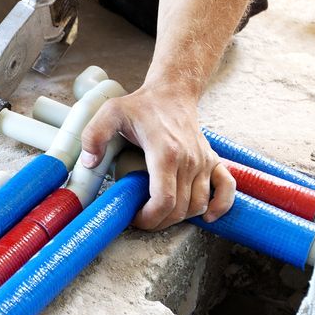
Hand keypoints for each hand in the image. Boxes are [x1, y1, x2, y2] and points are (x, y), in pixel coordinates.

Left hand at [80, 85, 235, 229]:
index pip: (163, 200)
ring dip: (180, 217)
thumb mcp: (111, 113)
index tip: (135, 218)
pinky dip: (220, 206)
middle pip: (180, 208)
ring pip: (199, 204)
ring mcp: (203, 161)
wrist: (172, 92)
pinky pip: (226, 188)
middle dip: (159, 222)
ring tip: (160, 214)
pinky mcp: (213, 160)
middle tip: (141, 219)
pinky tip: (207, 215)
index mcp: (165, 152)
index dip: (149, 218)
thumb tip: (88, 163)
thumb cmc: (142, 105)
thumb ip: (94, 136)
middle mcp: (189, 159)